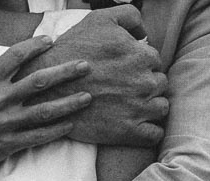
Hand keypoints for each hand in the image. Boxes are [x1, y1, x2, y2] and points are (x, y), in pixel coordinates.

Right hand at [0, 37, 93, 180]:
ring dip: (69, 103)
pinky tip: (71, 126)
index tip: (50, 41)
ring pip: (45, 110)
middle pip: (40, 81)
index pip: (16, 56)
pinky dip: (56, 131)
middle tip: (86, 66)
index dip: (35, 46)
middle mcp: (0, 100)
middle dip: (65, 72)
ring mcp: (7, 123)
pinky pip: (38, 137)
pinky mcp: (9, 144)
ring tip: (88, 97)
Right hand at [36, 6, 167, 148]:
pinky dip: (149, 131)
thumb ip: (129, 16)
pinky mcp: (129, 132)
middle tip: (125, 88)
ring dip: (150, 106)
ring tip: (131, 105)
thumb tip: (144, 33)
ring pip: (161, 108)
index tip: (124, 70)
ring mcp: (139, 108)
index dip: (140, 65)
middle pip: (160, 84)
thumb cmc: (73, 50)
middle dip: (146, 85)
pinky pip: (154, 134)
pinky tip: (137, 125)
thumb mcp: (100, 20)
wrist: (48, 88)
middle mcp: (145, 82)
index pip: (154, 61)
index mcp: (141, 56)